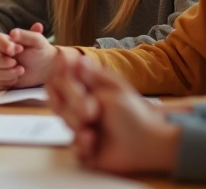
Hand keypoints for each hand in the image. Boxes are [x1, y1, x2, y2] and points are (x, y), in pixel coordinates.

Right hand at [0, 23, 57, 87]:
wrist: (45, 68)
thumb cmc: (40, 51)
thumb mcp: (37, 40)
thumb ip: (26, 34)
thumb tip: (13, 33)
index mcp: (5, 40)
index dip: (4, 45)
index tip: (19, 49)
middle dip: (2, 62)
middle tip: (16, 63)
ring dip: (5, 73)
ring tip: (21, 71)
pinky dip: (5, 81)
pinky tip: (16, 79)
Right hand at [45, 55, 179, 174]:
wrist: (147, 144)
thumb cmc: (133, 114)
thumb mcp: (113, 91)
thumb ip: (91, 78)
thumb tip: (78, 58)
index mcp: (89, 89)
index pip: (62, 78)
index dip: (59, 74)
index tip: (62, 72)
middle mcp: (81, 106)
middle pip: (58, 100)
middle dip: (72, 103)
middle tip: (90, 110)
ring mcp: (82, 126)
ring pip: (64, 122)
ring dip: (76, 123)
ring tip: (91, 129)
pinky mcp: (84, 147)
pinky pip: (72, 145)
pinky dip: (81, 143)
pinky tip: (91, 141)